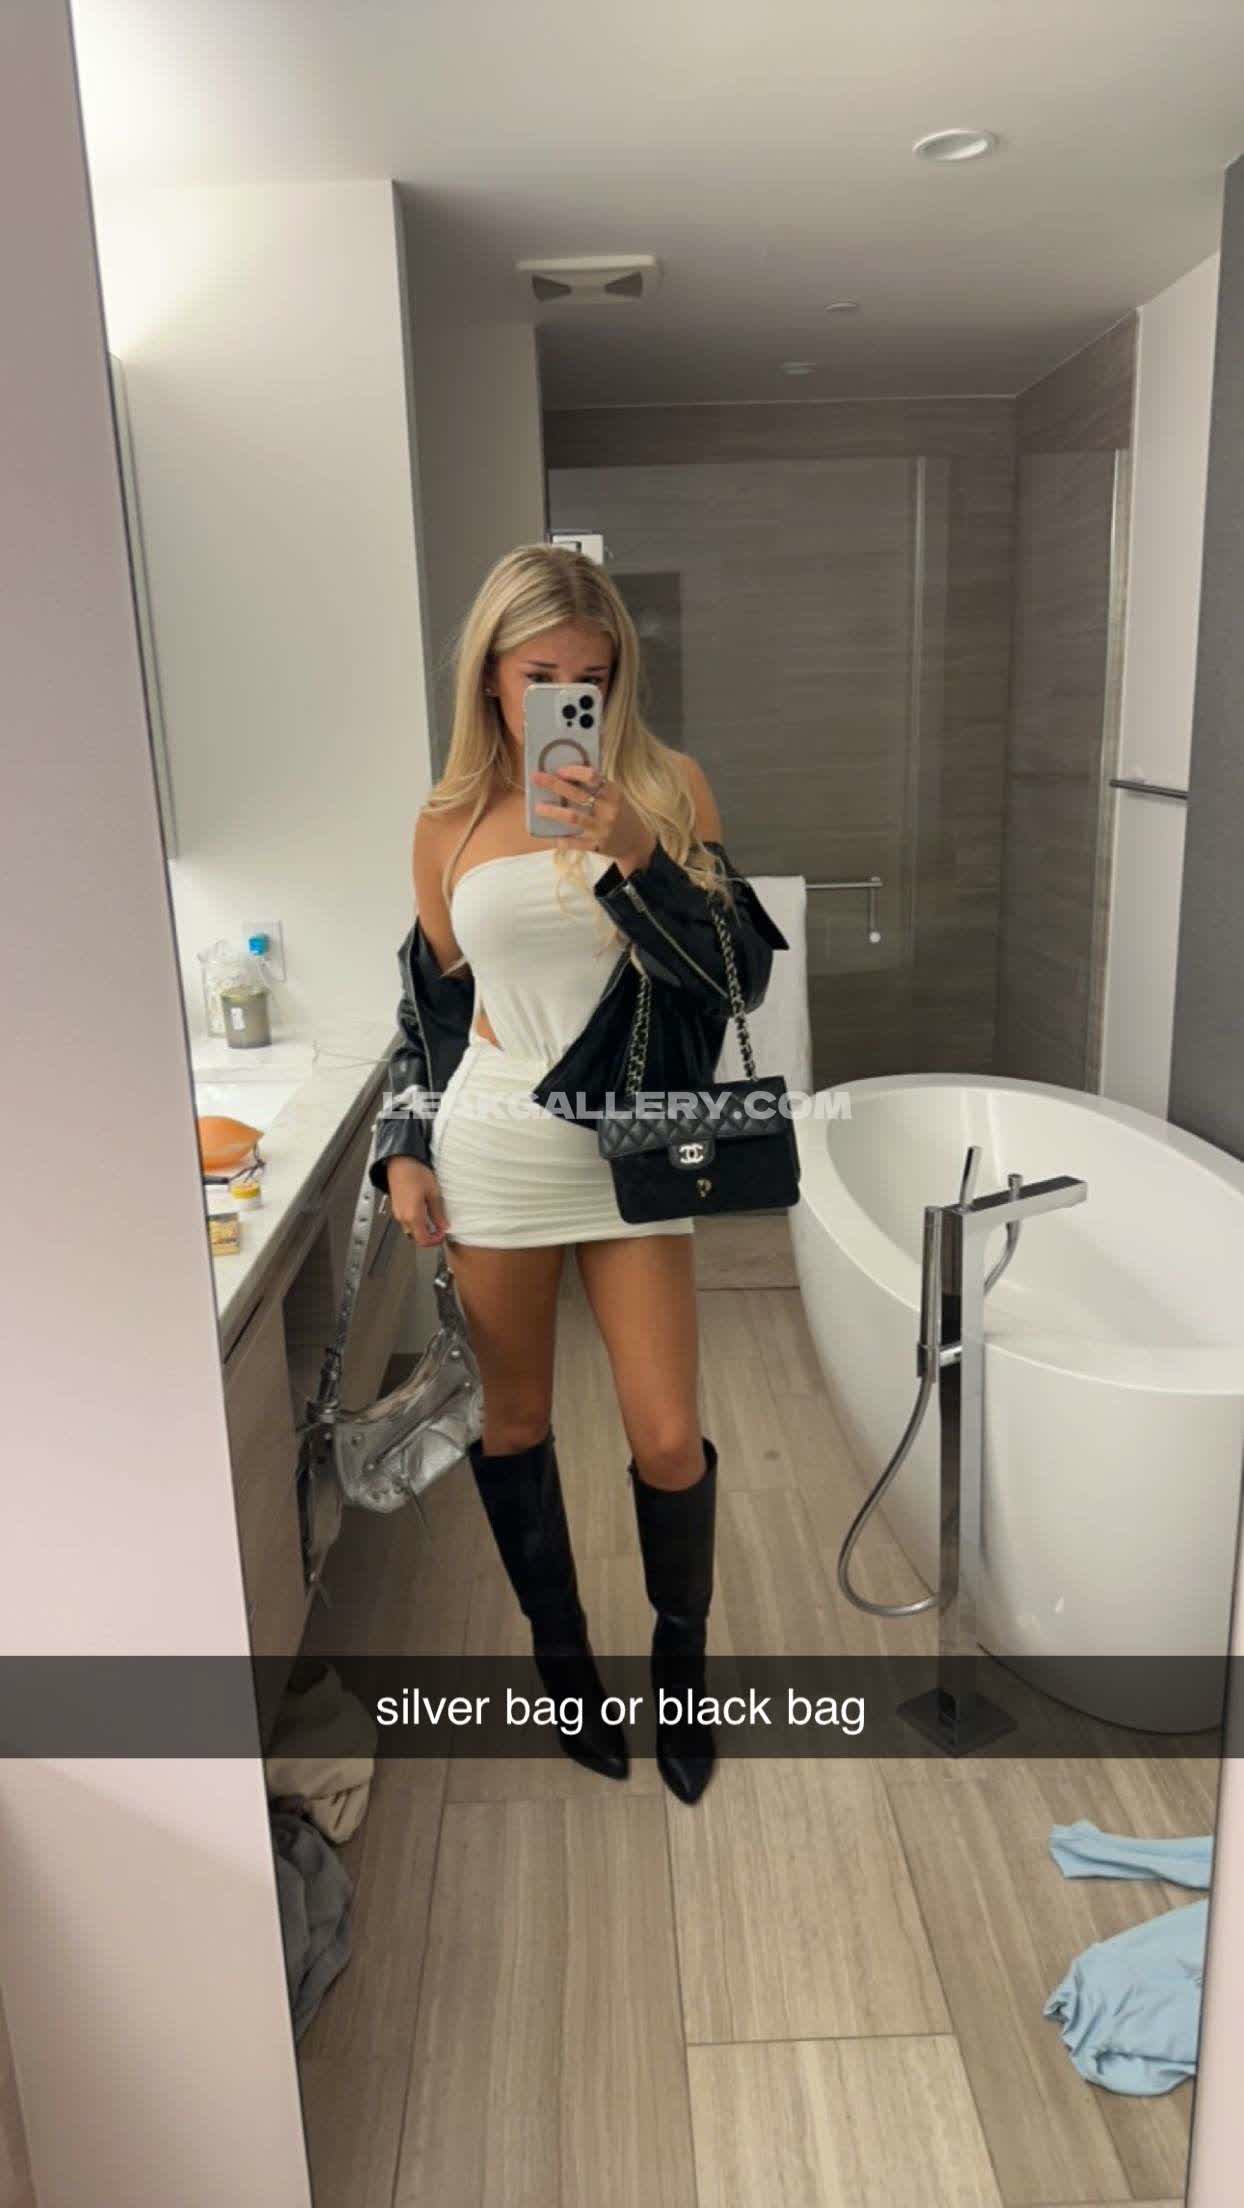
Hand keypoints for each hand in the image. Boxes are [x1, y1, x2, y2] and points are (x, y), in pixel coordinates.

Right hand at [385, 1158, 448, 1246]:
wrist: (400, 1161)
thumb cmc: (416, 1173)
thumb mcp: (433, 1193)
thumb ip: (438, 1213)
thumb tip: (443, 1226)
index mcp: (413, 1216)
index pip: (423, 1240)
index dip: (435, 1241)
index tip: (443, 1234)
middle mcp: (403, 1217)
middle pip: (416, 1237)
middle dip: (429, 1236)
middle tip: (440, 1229)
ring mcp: (398, 1213)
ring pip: (410, 1230)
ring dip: (422, 1230)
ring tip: (433, 1220)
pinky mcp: (396, 1207)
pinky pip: (406, 1221)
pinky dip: (416, 1222)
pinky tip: (424, 1212)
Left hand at [530, 763, 654, 870]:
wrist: (636, 843)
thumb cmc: (621, 814)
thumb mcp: (616, 796)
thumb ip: (598, 787)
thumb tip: (569, 772)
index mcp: (613, 793)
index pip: (593, 776)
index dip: (574, 772)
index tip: (559, 769)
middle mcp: (608, 809)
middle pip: (578, 794)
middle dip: (554, 785)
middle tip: (536, 778)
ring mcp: (603, 828)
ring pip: (574, 817)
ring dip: (554, 812)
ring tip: (538, 808)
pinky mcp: (598, 845)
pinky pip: (576, 843)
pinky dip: (563, 840)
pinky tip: (551, 837)